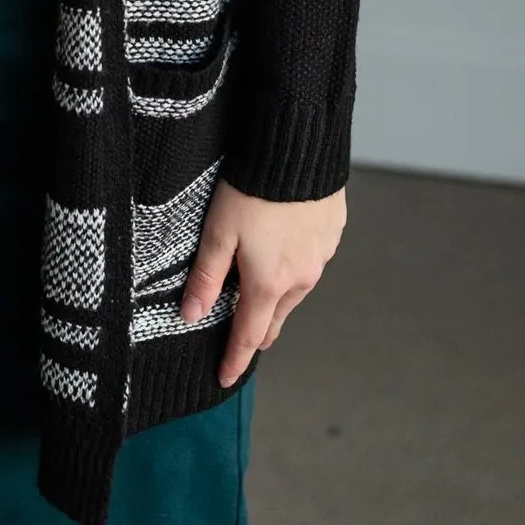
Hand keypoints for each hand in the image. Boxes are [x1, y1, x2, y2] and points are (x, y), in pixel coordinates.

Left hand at [180, 177, 346, 387]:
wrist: (299, 147)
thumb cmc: (254, 187)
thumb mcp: (218, 231)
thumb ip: (206, 276)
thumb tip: (191, 316)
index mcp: (270, 283)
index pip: (250, 335)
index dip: (236, 360)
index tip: (225, 378)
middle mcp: (301, 277)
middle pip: (275, 318)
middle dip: (256, 330)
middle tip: (237, 334)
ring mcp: (321, 256)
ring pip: (295, 291)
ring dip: (276, 295)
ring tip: (256, 286)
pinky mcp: (332, 233)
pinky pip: (311, 262)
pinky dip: (294, 265)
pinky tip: (282, 247)